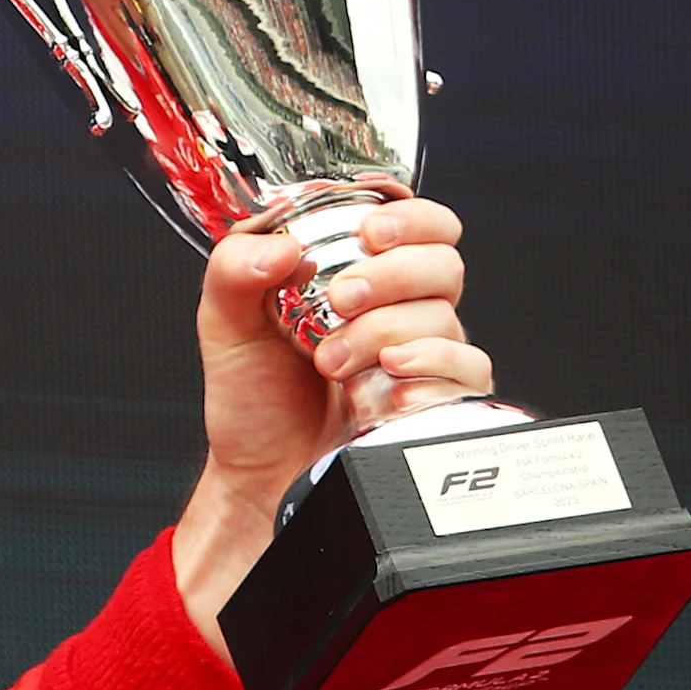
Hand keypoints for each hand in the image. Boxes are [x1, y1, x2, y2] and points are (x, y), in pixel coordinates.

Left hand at [172, 197, 492, 652]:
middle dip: (391, 276)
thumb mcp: (224, 321)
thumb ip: (236, 267)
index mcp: (358, 269)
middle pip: (442, 262)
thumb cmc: (251, 396)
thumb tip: (284, 246)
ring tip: (332, 362)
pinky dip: (429, 373)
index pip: (417, 222)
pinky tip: (386, 387)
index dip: (408, 218)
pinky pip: (466, 373)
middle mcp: (400, 305)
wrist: (259, 472)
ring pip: (447, 317)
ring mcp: (422, 351)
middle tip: (339, 301)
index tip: (370, 233)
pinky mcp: (435, 398)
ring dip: (385, 333)